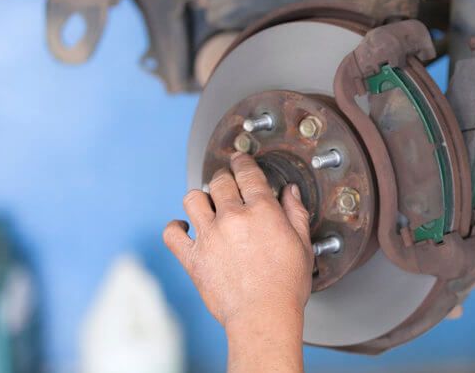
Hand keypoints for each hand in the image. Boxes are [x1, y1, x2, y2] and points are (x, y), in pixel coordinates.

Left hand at [163, 152, 313, 327]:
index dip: (242, 161)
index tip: (240, 159)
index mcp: (261, 210)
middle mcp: (232, 217)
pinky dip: (176, 228)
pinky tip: (184, 228)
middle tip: (225, 180)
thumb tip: (290, 193)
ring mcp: (209, 236)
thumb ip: (295, 213)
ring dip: (200, 197)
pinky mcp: (193, 257)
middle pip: (219, 181)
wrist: (263, 315)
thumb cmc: (285, 285)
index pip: (247, 173)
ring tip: (206, 202)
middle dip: (223, 176)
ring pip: (193, 198)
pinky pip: (172, 234)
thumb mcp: (302, 244)